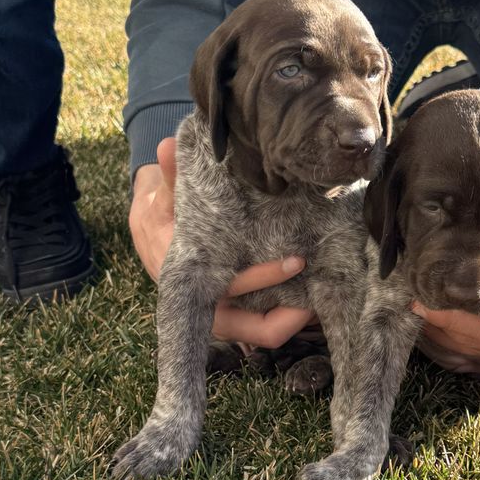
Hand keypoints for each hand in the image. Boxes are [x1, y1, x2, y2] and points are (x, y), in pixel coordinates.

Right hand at [130, 137, 315, 346]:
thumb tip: (166, 149)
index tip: (296, 261)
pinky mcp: (243, 308)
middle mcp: (211, 304)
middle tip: (321, 299)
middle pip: (255, 330)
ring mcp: (229, 310)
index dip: (264, 278)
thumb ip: (168, 178)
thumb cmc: (163, 215)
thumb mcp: (162, 198)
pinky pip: (269, 320)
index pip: (232, 288)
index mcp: (189, 280)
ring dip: (295, 318)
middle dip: (290, 319)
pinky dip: (291, 310)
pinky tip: (315, 293)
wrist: (154, 234)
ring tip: (325, 298)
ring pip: (266, 330)